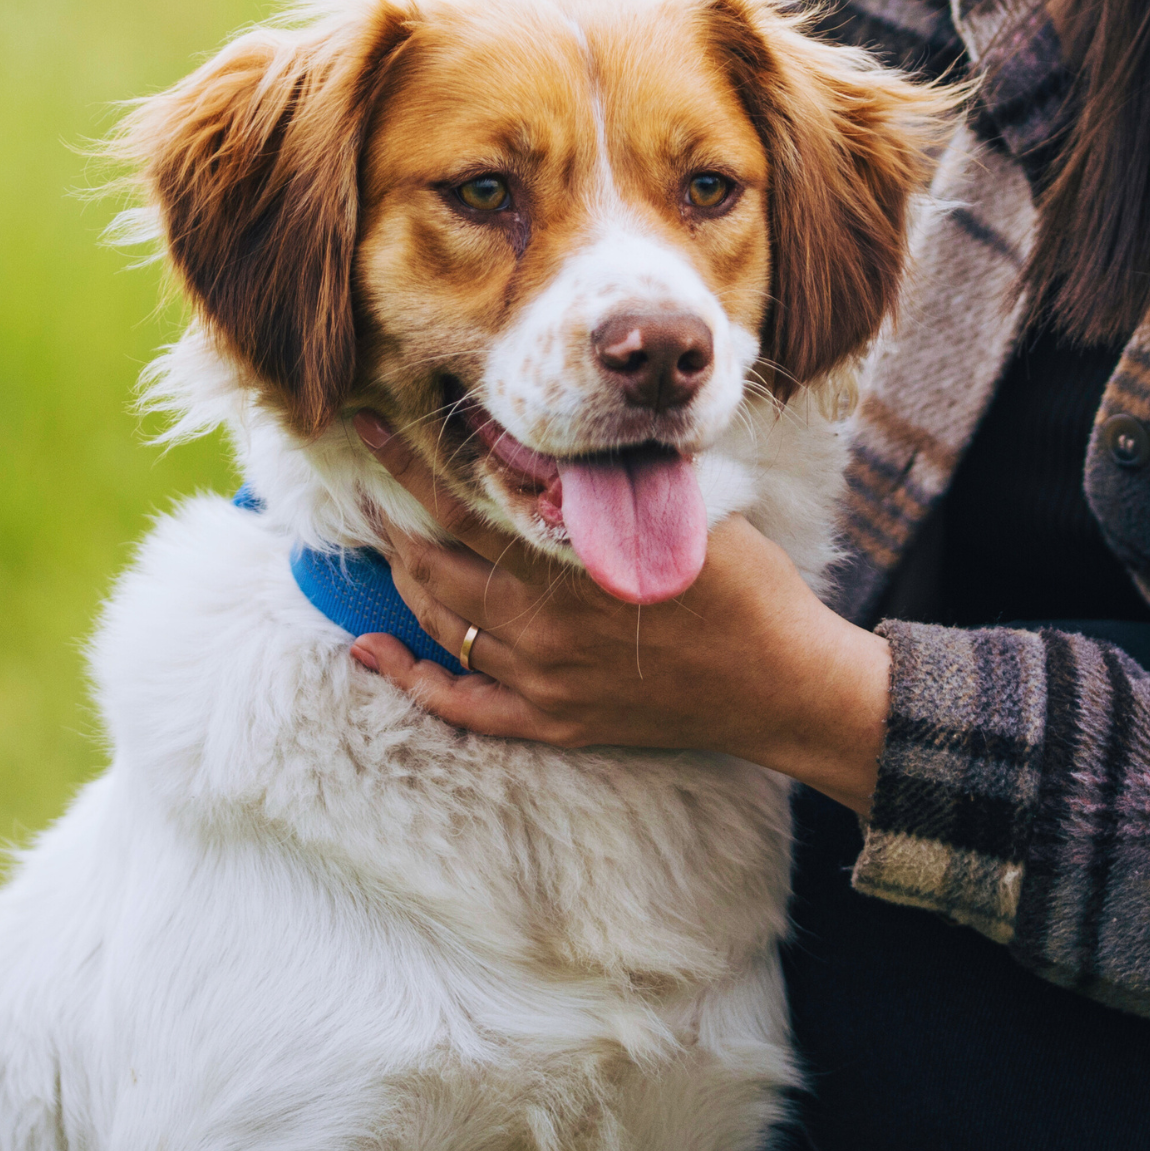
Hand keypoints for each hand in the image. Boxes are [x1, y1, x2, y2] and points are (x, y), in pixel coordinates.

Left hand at [347, 413, 888, 814]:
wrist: (784, 685)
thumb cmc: (748, 588)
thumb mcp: (687, 511)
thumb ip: (616, 479)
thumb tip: (556, 435)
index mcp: (575, 566)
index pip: (464, 505)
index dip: (409, 465)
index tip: (370, 428)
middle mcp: (547, 626)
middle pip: (437, 567)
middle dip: (391, 519)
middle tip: (365, 482)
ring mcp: (546, 681)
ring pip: (444, 625)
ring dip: (404, 580)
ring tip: (383, 539)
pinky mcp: (554, 722)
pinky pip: (462, 706)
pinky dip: (412, 678)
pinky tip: (372, 650)